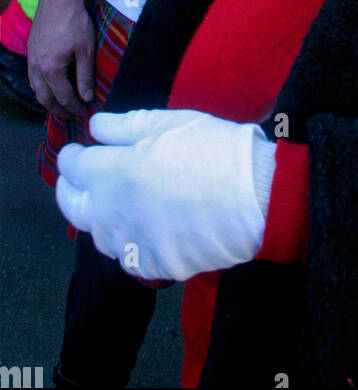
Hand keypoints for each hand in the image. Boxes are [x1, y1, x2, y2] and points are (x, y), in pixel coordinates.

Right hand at [28, 0, 93, 118]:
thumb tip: (88, 97)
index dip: (75, 108)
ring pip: (37, 89)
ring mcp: (31, 60)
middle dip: (60, 110)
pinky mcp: (31, 51)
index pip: (64, 97)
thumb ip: (85, 76)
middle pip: (46, 99)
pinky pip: (33, 78)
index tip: (85, 113)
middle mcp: (37, 68)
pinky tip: (50, 87)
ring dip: (49, 101)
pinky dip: (42, 88)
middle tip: (72, 116)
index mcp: (51, 70)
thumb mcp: (86, 50)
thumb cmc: (75, 22)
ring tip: (61, 106)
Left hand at [56, 109, 267, 280]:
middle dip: (70, 190)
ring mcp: (132, 245)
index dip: (72, 156)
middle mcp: (113, 214)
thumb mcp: (171, 123)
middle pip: (72, 207)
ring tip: (112, 203)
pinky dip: (131, 242)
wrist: (255, 198)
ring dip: (100, 217)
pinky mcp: (155, 266)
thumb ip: (125, 125)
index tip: (78, 150)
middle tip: (76, 179)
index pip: (73, 167)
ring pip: (99, 236)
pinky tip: (144, 228)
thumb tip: (96, 128)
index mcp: (113, 174)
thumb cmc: (214, 150)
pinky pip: (131, 257)